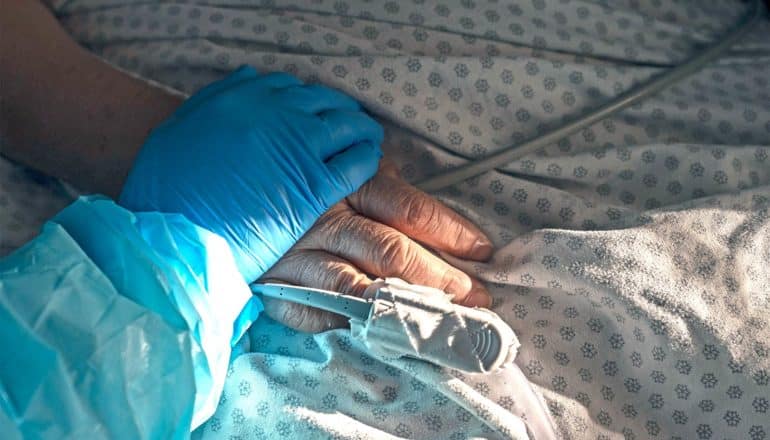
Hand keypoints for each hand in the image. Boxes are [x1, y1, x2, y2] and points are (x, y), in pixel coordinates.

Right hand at [120, 66, 382, 281]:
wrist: (172, 237)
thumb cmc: (163, 194)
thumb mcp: (176, 133)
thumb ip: (213, 103)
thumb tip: (248, 77)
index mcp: (238, 99)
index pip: (289, 88)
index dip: (307, 101)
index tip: (314, 114)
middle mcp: (273, 115)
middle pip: (325, 101)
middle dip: (340, 111)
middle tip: (349, 125)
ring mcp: (297, 147)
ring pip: (347, 127)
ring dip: (362, 131)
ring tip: (367, 141)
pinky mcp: (313, 185)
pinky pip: (354, 163)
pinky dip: (366, 159)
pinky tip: (368, 163)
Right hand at [260, 161, 493, 331]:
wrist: (225, 188)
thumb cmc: (297, 180)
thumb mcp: (339, 167)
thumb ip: (378, 182)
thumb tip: (426, 208)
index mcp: (348, 182)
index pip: (411, 209)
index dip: (452, 232)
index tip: (483, 252)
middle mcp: (327, 218)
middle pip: (394, 251)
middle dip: (442, 278)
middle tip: (479, 297)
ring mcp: (300, 254)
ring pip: (362, 286)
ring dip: (408, 306)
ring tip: (444, 321)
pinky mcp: (276, 284)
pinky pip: (314, 311)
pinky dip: (348, 324)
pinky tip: (378, 334)